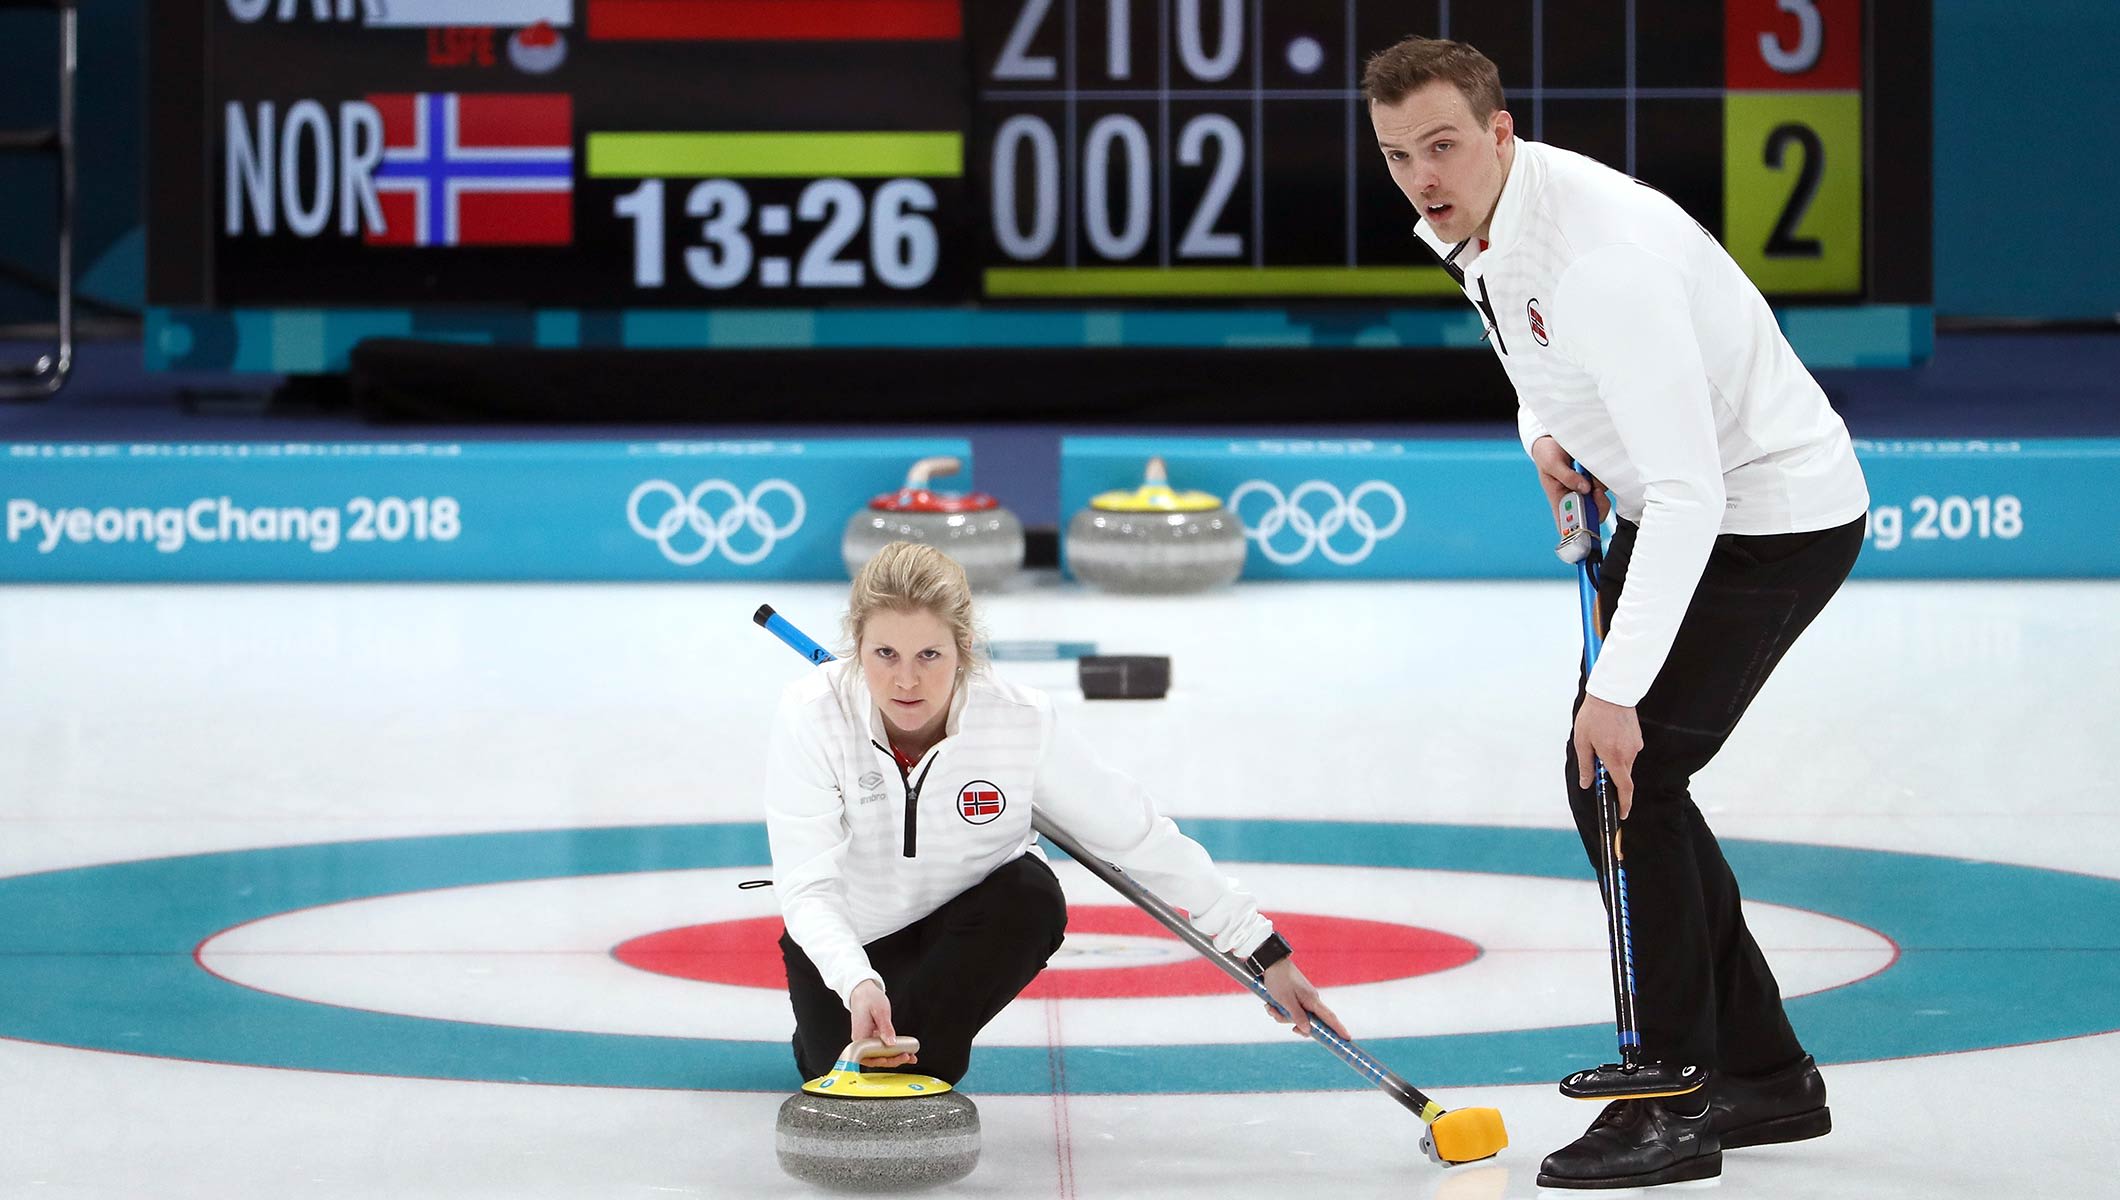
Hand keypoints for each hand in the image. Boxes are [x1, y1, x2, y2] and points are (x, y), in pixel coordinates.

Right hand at [847, 980, 916, 1068]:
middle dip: (893, 1060)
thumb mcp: (880, 1011)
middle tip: (907, 1056)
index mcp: (860, 1037)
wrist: (863, 991)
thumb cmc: (868, 998)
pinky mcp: (872, 1038)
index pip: (869, 1056)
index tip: (895, 1059)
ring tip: (910, 1057)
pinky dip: (894, 1051)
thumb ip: (886, 1028)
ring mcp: (867, 1040)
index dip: (882, 1061)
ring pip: (880, 1055)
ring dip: (895, 1057)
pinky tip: (905, 1052)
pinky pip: (883, 1048)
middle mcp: (862, 1041)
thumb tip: (891, 1043)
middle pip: (876, 1058)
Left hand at [1259, 959, 1347, 1039]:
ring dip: (1281, 1015)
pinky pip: (1289, 1011)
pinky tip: (1270, 1004)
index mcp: (1312, 1001)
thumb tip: (1308, 1031)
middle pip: (1308, 1022)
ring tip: (1270, 1006)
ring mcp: (1303, 1000)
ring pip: (1295, 1017)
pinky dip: (1279, 1010)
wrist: (1271, 963)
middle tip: (1279, 1016)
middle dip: (1291, 1022)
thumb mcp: (1286, 1000)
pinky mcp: (1295, 998)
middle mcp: (1311, 1001)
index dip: (1339, 1029)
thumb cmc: (1280, 980)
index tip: (1347, 1039)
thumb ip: (1297, 1016)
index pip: (1329, 1018)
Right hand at [1531, 436, 1609, 531]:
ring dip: (1600, 487)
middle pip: (1591, 516)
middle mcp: (1574, 498)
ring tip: (1589, 471)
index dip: (1578, 531)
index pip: (1568, 525)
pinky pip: (1607, 483)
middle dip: (1596, 506)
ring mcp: (1587, 489)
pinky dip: (1604, 476)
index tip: (1586, 527)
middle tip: (1594, 490)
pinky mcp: (1596, 479)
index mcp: (1559, 500)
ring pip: (1602, 500)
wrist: (1553, 438)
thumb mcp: (1551, 463)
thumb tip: (1585, 489)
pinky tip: (1593, 465)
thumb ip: (1566, 477)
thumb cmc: (1546, 454)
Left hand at [1573, 694, 1643, 818]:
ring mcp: (1635, 745)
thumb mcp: (1582, 741)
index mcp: (1615, 758)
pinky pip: (1627, 750)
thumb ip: (1586, 765)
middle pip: (1622, 774)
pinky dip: (1617, 749)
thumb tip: (1587, 784)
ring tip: (1598, 738)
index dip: (1624, 803)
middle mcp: (1629, 754)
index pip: (1624, 787)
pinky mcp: (1637, 738)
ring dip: (1611, 758)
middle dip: (1610, 773)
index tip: (1622, 813)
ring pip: (1624, 762)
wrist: (1611, 693)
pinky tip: (1608, 734)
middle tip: (1596, 759)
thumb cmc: (1593, 716)